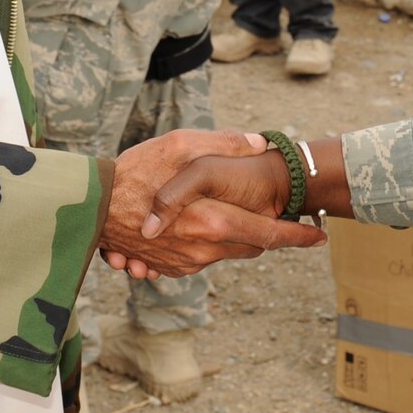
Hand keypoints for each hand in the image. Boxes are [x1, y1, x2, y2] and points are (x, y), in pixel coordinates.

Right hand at [100, 131, 321, 279]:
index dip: (299, 237)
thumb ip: (225, 143)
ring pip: (229, 253)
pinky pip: (202, 260)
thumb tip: (259, 143)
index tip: (321, 236)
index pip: (271, 236)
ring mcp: (187, 264)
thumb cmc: (135, 171)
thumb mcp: (180, 144)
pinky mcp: (170, 269)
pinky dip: (208, 245)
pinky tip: (198, 223)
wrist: (91, 208)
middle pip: (253, 247)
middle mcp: (205, 249)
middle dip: (268, 234)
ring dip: (237, 237)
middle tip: (278, 215)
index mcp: (215, 221)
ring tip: (232, 212)